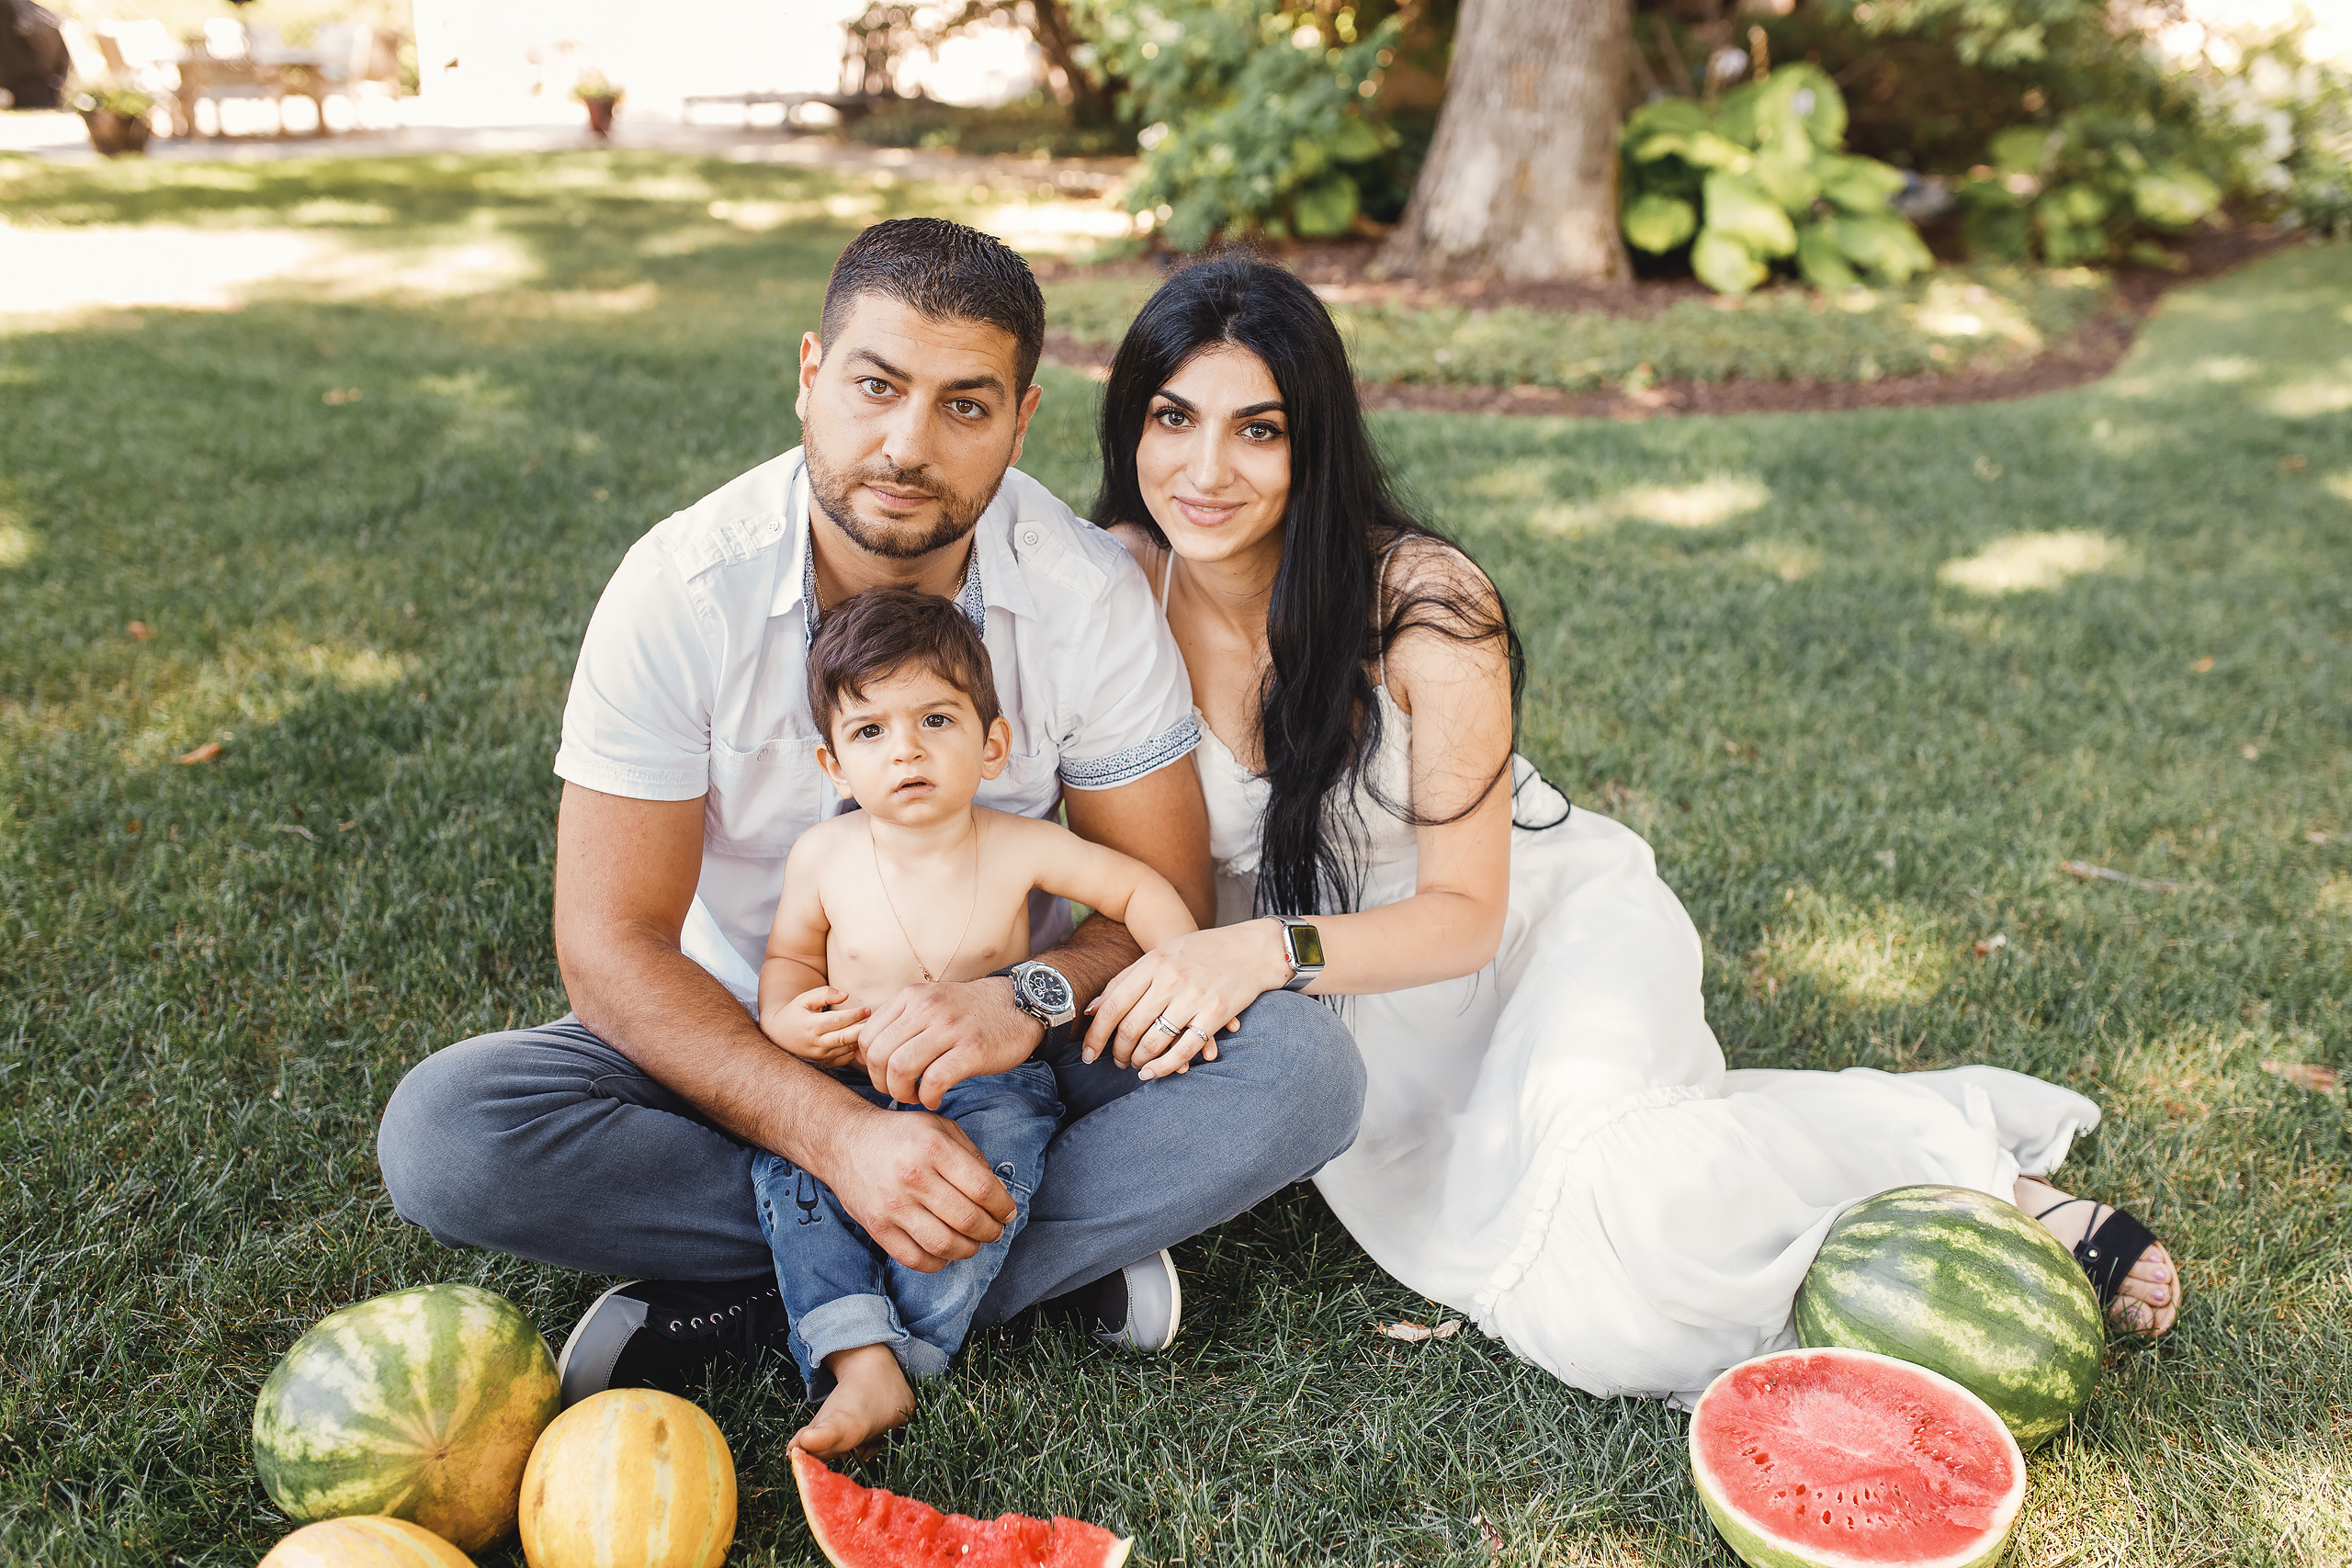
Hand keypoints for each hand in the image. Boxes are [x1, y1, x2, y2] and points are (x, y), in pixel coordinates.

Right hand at [761, 985, 868, 1066]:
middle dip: (862, 1029)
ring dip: (862, 1039)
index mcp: (810, 1026)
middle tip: (876, 1020)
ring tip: (875, 1028)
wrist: (780, 1037)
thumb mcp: (805, 999)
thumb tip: (846, 995)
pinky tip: (866, 1039)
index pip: (836, 1021)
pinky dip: (857, 1050)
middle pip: (844, 1038)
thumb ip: (824, 993)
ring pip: (848, 1049)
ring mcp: (821, 1057)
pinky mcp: (826, 1064)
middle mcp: (815, 1044)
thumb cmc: (796, 1013)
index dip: (854, 1015)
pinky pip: (847, 1058)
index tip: (867, 1009)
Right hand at [818, 1100, 1016, 1271]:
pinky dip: (938, 1263)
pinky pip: (915, 1259)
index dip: (1002, 1207)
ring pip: (944, 1245)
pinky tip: (945, 1252)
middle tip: (994, 1230)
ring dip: (968, 1250)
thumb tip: (997, 1194)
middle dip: (990, 1231)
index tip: (1007, 1212)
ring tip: (973, 1242)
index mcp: (934, 1148)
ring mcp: (893, 1206)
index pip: (983, 1189)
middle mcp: (913, 1177)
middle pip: (967, 1220)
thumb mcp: (940, 1128)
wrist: (845, 1142)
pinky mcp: (877, 1227)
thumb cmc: (900, 1135)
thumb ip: (971, 1157)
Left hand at [860, 976, 1044, 1109]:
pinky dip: (928, 1097)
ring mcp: (950, 1028)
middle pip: (879, 1055)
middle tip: (897, 1092)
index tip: (884, 1076)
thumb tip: (865, 1052)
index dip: (868, 1065)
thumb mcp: (930, 1001)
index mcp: (912, 997)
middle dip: (882, 1083)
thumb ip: (900, 1020)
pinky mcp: (972, 1049)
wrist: (1020, 1005)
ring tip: (915, 1097)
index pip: (866, 1036)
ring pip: (901, 1068)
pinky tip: (934, 1099)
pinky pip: (934, 1081)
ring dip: (902, 1093)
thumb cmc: (970, 1012)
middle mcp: (927, 1008)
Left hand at [1083, 919, 1287, 1076]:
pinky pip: (1183, 1050)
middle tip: (1116, 1061)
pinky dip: (1164, 1067)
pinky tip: (1153, 1072)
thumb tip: (1093, 1009)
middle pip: (1131, 1027)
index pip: (1113, 1005)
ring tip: (1135, 1065)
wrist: (1252, 949)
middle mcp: (1171, 980)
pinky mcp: (1215, 1015)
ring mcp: (1194, 998)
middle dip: (1118, 1052)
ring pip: (1153, 1042)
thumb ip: (1127, 979)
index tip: (1088, 1052)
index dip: (1096, 1034)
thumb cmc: (1202, 952)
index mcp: (1153, 963)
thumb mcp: (1161, 955)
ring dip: (1139, 1061)